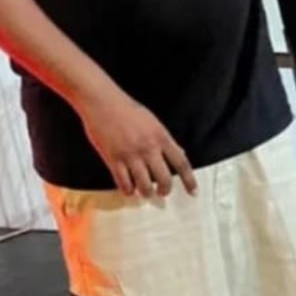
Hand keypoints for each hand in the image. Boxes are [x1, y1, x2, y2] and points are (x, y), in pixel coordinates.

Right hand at [76, 87, 196, 197]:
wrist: (102, 101)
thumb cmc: (126, 108)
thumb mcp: (152, 121)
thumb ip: (165, 140)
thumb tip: (180, 153)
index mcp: (160, 137)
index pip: (181, 163)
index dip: (189, 181)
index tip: (193, 192)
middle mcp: (148, 148)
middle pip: (164, 179)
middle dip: (165, 190)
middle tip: (162, 193)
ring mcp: (131, 155)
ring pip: (145, 186)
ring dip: (146, 193)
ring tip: (145, 193)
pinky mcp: (114, 160)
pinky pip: (124, 184)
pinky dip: (128, 190)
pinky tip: (128, 188)